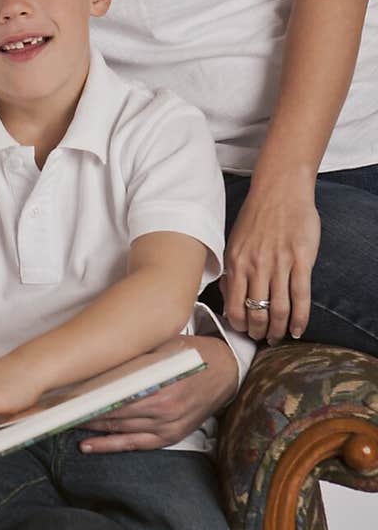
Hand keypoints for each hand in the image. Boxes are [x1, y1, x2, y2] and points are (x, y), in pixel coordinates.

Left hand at [78, 334, 238, 453]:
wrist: (224, 373)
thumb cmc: (191, 354)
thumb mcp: (164, 346)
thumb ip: (135, 357)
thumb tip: (98, 361)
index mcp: (161, 384)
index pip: (115, 391)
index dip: (88, 394)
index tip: (64, 393)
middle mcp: (163, 409)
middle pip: (114, 411)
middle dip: (84, 410)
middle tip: (55, 409)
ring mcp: (166, 426)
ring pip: (120, 429)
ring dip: (91, 426)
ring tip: (64, 423)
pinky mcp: (169, 437)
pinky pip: (134, 445)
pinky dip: (109, 446)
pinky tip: (87, 445)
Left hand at [221, 177, 320, 342]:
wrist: (279, 189)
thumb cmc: (256, 215)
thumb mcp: (233, 242)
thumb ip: (231, 270)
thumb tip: (227, 299)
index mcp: (236, 262)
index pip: (234, 306)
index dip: (239, 326)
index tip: (243, 332)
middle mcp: (256, 266)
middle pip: (256, 312)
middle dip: (259, 332)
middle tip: (262, 339)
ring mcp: (279, 264)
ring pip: (279, 309)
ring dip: (278, 329)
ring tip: (279, 337)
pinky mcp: (301, 260)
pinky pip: (300, 296)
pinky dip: (300, 318)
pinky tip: (298, 330)